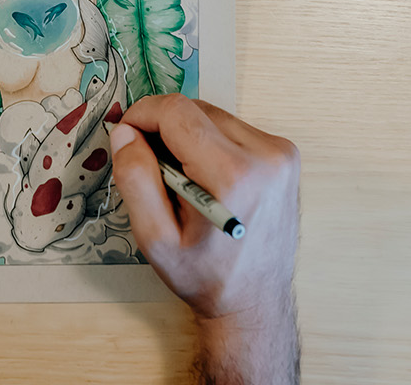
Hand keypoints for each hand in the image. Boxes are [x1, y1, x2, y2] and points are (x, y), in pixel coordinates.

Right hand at [109, 95, 299, 380]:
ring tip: (182, 179)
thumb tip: (126, 133)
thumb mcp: (155, 239)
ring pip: (214, 116)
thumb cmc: (205, 276)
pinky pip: (234, 128)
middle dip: (164, 129)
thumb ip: (135, 180)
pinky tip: (206, 178)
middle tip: (152, 168)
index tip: (127, 135)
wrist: (255, 300)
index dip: (143, 115)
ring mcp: (281, 154)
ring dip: (188, 136)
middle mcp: (266, 156)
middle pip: (196, 109)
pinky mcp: (285, 156)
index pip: (177, 112)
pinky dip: (211, 142)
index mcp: (234, 175)